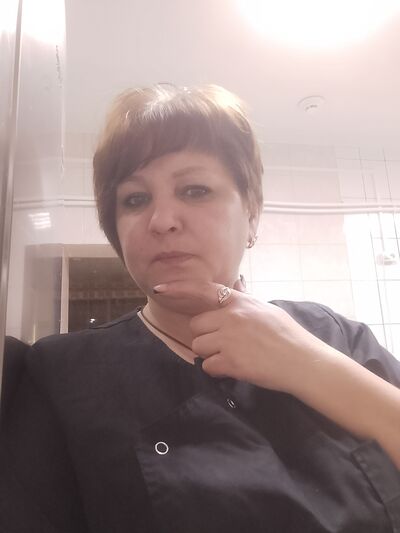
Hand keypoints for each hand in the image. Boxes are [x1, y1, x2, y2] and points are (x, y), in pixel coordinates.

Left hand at [152, 280, 330, 394]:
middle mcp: (232, 317)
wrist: (303, 362)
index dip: (179, 288)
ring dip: (211, 354)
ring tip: (234, 356)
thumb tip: (235, 287)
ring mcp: (230, 339)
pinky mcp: (231, 362)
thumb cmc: (288, 336)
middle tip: (225, 344)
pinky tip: (235, 368)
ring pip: (199, 347)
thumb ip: (245, 300)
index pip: (204, 290)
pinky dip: (218, 370)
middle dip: (206, 336)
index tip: (160, 288)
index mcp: (241, 302)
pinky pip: (208, 366)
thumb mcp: (266, 310)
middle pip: (197, 325)